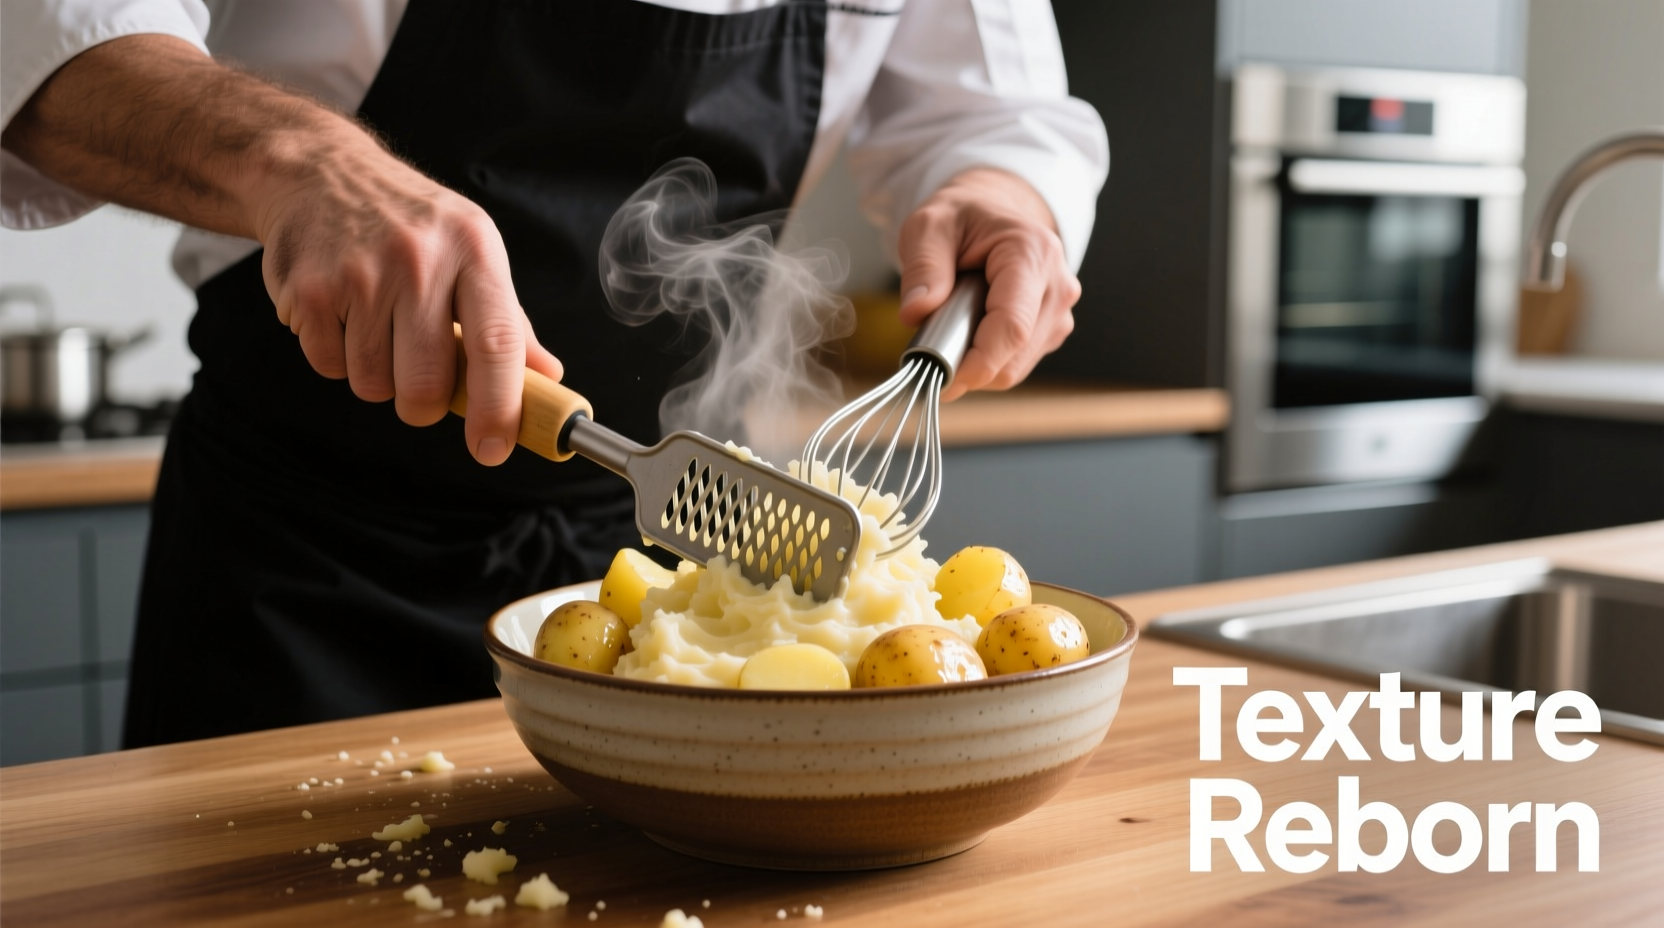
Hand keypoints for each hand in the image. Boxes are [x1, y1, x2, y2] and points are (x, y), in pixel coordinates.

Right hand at [1, 34, 558, 465]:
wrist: (319, 171)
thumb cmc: (411, 222)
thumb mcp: (473, 253)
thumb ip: (509, 323)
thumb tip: (548, 381)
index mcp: (474, 252)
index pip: (497, 345)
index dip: (499, 408)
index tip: (493, 448)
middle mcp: (419, 260)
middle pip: (425, 384)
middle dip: (424, 405)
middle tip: (421, 383)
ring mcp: (359, 274)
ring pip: (373, 384)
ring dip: (377, 377)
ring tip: (377, 328)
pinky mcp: (307, 289)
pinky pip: (328, 366)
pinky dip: (336, 356)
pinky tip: (342, 315)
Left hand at [896, 169, 1080, 401]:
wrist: (991, 213)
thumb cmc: (962, 217)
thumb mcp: (928, 227)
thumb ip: (923, 267)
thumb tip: (916, 313)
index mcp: (1032, 253)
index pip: (1012, 327)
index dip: (977, 363)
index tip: (940, 377)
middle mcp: (1058, 285)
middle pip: (1015, 356)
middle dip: (969, 367)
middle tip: (929, 352)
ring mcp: (1060, 311)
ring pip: (1015, 367)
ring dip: (977, 364)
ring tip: (950, 330)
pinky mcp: (1052, 330)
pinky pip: (1016, 363)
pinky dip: (987, 361)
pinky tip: (970, 332)